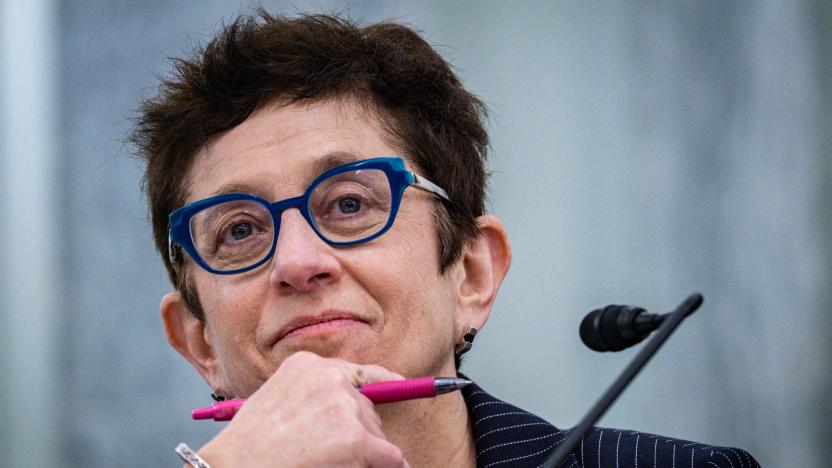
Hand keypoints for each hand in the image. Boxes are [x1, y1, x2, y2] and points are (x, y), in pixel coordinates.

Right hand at [196, 351, 409, 467]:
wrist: (235, 467)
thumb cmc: (249, 445)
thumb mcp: (275, 401)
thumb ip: (311, 396)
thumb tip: (349, 412)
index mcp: (307, 366)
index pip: (356, 371)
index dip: (383, 381)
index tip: (401, 384)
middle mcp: (330, 379)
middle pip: (366, 408)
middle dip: (360, 431)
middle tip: (335, 451)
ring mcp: (345, 408)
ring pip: (375, 432)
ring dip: (364, 452)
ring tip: (328, 461)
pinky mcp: (356, 439)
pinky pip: (388, 455)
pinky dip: (390, 465)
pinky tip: (387, 467)